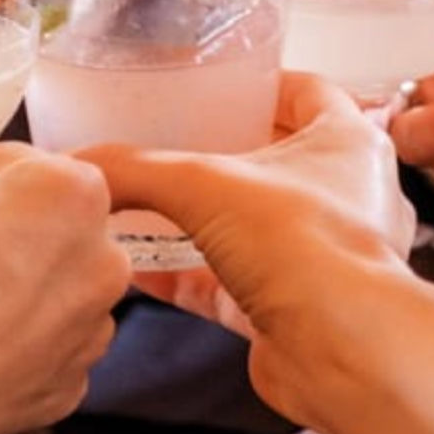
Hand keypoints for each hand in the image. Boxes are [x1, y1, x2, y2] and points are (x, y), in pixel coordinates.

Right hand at [74, 72, 415, 426]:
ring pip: (259, 228)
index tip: (222, 85)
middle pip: (283, 160)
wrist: (340, 348)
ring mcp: (325, 256)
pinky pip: (236, 284)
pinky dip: (191, 278)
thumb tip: (85, 166)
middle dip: (230, 153)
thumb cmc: (309, 249)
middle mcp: (348, 197)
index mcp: (349, 143)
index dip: (264, 85)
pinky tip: (143, 273)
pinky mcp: (298, 308)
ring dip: (209, 221)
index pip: (310, 93)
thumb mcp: (204, 185)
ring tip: (153, 207)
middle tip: (179, 143)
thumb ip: (137, 169)